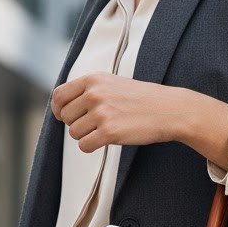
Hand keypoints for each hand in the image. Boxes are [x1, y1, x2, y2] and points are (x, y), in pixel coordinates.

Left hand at [51, 72, 186, 153]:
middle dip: (76, 124)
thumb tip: (62, 107)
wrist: (170, 109)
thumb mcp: (112, 83)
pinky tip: (105, 141)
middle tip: (95, 125)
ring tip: (104, 131)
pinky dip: (91, 147)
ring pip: (74, 133)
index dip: (58, 109)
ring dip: (86, 136)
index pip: (59, 95)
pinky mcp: (110, 132)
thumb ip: (88, 90)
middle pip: (65, 117)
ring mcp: (102, 113)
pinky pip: (84, 146)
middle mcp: (95, 94)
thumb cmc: (142, 99)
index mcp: (93, 79)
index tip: (64, 117)